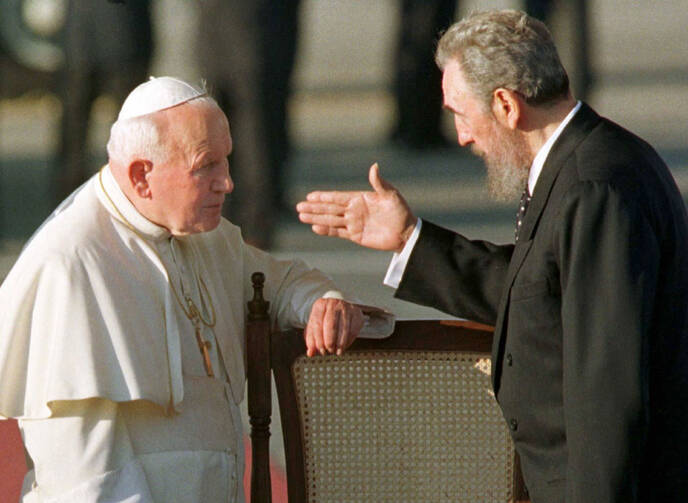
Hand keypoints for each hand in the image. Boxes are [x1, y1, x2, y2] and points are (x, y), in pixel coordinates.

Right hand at [296, 163, 416, 251]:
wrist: (406, 232)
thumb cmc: (400, 211)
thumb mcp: (391, 195)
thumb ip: (380, 183)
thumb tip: (374, 166)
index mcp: (359, 199)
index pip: (337, 197)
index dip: (323, 197)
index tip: (310, 195)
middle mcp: (353, 210)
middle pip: (330, 208)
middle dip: (314, 207)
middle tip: (299, 206)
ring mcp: (353, 223)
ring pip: (330, 220)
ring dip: (316, 218)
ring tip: (301, 216)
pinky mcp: (355, 235)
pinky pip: (338, 232)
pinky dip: (326, 230)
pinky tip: (315, 227)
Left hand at [304, 298, 363, 356]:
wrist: (341, 302)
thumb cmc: (325, 316)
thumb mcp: (315, 323)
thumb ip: (311, 338)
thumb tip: (310, 353)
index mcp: (320, 305)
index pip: (317, 324)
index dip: (318, 340)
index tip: (321, 350)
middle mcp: (334, 304)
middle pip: (331, 326)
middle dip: (330, 342)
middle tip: (329, 350)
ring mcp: (347, 308)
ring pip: (344, 329)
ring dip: (340, 344)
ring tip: (337, 351)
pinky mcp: (357, 314)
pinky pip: (353, 331)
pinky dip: (348, 341)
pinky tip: (344, 346)